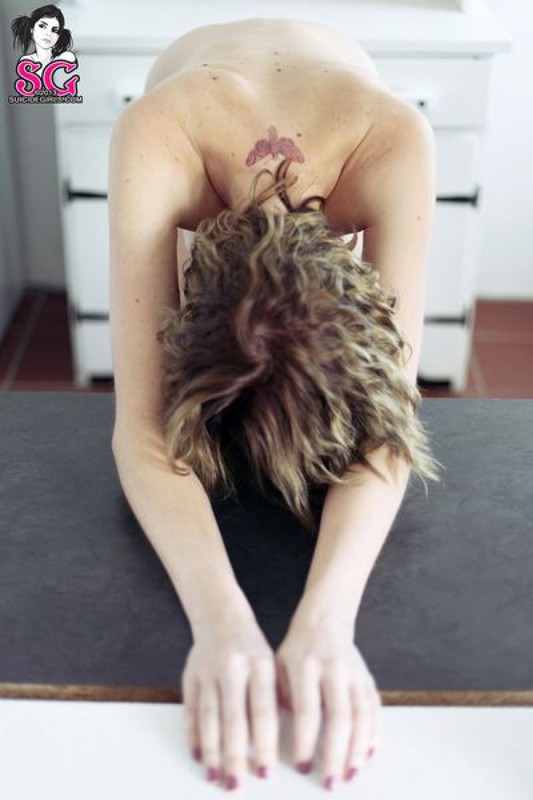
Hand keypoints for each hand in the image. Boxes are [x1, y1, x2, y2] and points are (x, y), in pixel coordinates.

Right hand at [182, 614, 277, 790]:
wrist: (221, 617)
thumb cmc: (252, 649)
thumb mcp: (271, 666)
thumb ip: (274, 700)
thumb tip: (272, 747)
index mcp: (260, 664)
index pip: (263, 710)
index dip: (264, 743)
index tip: (266, 771)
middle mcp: (233, 667)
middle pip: (233, 719)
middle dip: (235, 755)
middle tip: (236, 784)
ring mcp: (208, 671)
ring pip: (209, 717)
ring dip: (212, 751)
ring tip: (215, 775)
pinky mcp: (190, 676)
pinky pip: (190, 710)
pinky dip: (193, 735)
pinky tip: (197, 755)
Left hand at [275, 614, 381, 788]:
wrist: (325, 620)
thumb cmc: (297, 650)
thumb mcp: (278, 666)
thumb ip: (280, 698)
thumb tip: (276, 740)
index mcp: (305, 666)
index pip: (307, 710)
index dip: (305, 741)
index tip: (301, 765)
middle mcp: (334, 669)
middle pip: (340, 717)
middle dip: (336, 753)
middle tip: (331, 781)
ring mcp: (354, 673)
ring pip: (362, 715)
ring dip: (358, 749)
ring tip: (351, 774)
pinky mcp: (367, 678)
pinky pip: (374, 709)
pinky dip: (374, 734)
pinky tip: (368, 754)